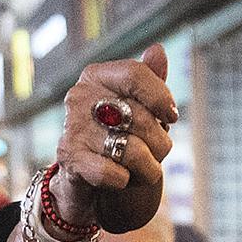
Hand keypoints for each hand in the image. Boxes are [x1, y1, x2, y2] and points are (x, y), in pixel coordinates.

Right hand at [51, 43, 178, 234]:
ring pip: (133, 151)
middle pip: (142, 118)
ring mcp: (73, 128)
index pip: (135, 74)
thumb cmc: (121, 146)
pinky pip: (114, 173)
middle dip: (160, 145)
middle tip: (152, 154)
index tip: (171, 116)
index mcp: (97, 77)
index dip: (161, 97)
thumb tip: (158, 50)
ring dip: (147, 169)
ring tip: (136, 169)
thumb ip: (149, 84)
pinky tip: (118, 180)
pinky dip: (125, 182)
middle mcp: (80, 97)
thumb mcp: (141, 114)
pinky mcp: (69, 160)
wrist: (92, 190)